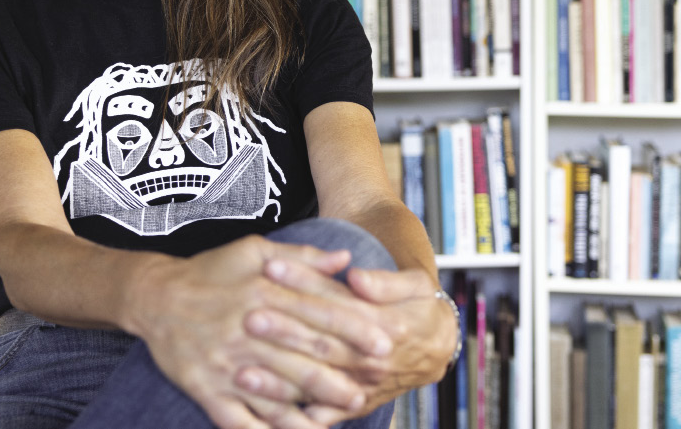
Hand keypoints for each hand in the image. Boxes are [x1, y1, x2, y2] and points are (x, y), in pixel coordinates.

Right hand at [129, 236, 394, 428]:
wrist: (154, 298)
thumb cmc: (210, 271)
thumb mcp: (255, 250)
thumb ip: (303, 256)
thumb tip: (347, 259)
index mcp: (263, 292)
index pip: (317, 313)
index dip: (355, 328)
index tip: (385, 340)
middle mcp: (248, 329)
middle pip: (304, 354)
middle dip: (345, 369)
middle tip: (379, 379)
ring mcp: (227, 364)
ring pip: (278, 390)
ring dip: (316, 402)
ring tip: (350, 408)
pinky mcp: (207, 391)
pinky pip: (240, 418)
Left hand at [235, 262, 458, 424]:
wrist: (439, 347)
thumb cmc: (421, 308)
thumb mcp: (417, 285)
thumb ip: (385, 282)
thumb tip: (354, 276)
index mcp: (386, 325)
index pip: (336, 303)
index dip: (303, 283)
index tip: (270, 267)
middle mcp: (371, 360)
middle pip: (320, 344)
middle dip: (281, 331)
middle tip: (247, 318)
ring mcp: (362, 387)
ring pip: (314, 385)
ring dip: (277, 382)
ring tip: (242, 374)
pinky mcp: (354, 405)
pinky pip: (320, 417)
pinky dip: (292, 420)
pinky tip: (262, 417)